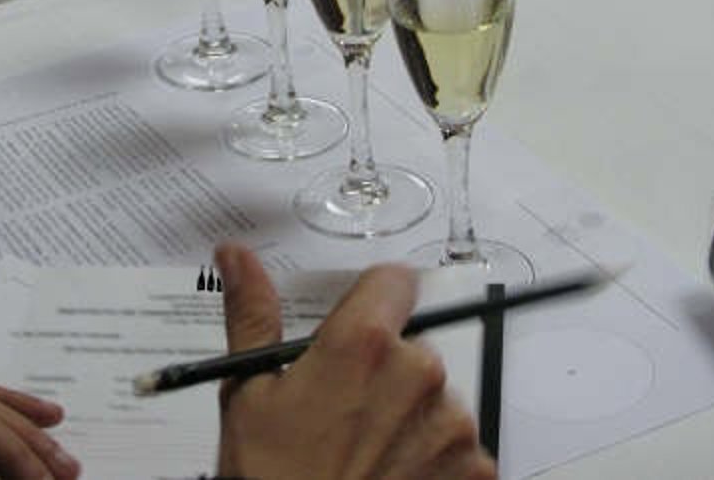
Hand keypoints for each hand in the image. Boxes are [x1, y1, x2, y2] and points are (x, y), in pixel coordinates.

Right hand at [214, 243, 495, 479]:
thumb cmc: (272, 479)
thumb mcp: (248, 394)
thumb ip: (253, 313)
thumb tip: (237, 256)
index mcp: (362, 343)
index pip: (394, 281)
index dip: (373, 299)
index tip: (357, 324)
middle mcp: (418, 373)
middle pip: (411, 344)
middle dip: (383, 369)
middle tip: (342, 410)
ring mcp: (453, 425)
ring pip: (435, 396)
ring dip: (408, 414)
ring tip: (364, 452)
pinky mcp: (476, 469)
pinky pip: (459, 445)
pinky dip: (432, 456)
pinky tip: (391, 475)